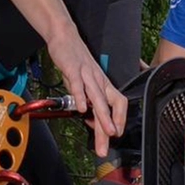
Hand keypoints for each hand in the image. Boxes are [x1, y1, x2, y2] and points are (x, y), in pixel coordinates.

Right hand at [44, 31, 127, 157]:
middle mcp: (99, 81)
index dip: (119, 120)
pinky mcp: (73, 69)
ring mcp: (87, 75)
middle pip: (109, 106)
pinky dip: (80, 97)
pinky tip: (81, 110)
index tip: (115, 136)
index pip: (119, 104)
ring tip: (106, 133)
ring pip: (98, 98)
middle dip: (109, 128)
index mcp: (103, 85)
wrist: (65, 37)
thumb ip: (87, 100)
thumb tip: (89, 118)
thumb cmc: (76, 61)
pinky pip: (78, 85)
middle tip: (107, 146)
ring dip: (103, 117)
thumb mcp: (85, 83)